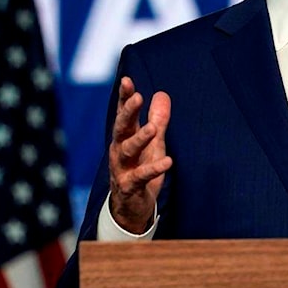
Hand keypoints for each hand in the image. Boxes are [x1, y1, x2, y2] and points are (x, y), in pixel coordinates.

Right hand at [108, 76, 172, 233]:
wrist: (131, 207)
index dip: (124, 98)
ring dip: (139, 139)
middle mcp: (120, 150)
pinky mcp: (130, 186)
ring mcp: (122, 168)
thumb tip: (161, 94)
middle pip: (121, 128)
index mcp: (125, 137)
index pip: (123, 114)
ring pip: (128, 151)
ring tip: (152, 129)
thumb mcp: (153, 143)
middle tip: (137, 98)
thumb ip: (157, 120)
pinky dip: (153, 169)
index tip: (127, 81)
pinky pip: (140, 176)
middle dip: (128, 112)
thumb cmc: (140, 168)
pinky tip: (167, 161)